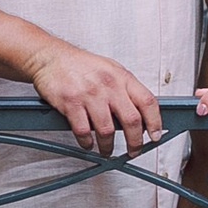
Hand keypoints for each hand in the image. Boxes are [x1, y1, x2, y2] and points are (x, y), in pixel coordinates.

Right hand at [21, 41, 163, 151]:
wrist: (51, 57)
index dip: (155, 122)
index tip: (155, 135)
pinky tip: (87, 142)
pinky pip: (83, 131)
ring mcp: (90, 94)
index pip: (148, 102)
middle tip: (133, 150)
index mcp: (122, 77)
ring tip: (107, 150)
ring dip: (108, 146)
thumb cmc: (80, 65)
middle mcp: (109, 85)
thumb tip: (140, 113)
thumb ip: (125, 89)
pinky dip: (87, 142)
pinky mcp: (71, 103)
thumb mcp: (111, 69)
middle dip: (135, 142)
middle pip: (131, 120)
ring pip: (107, 130)